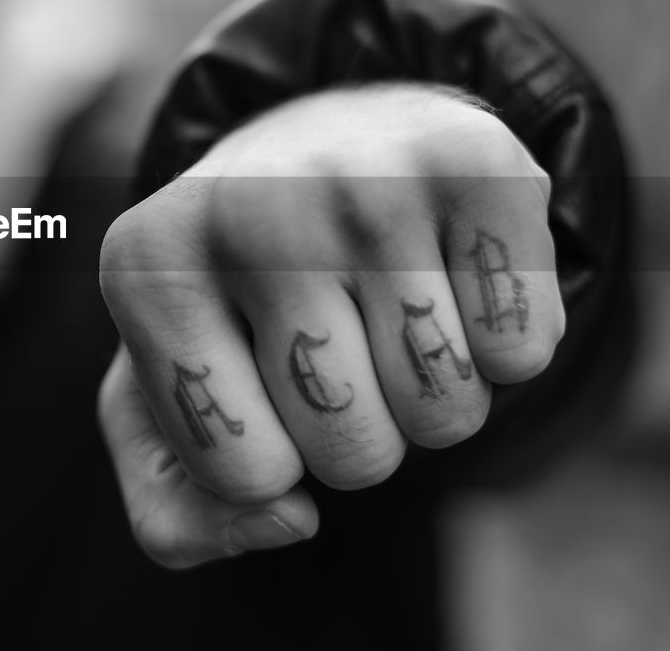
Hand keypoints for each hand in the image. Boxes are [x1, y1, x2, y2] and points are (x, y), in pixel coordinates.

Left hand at [97, 84, 563, 567]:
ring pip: (445, 411)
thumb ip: (176, 519)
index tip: (255, 381)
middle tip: (336, 344)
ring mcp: (362, 176)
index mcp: (145, 267)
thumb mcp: (161, 412)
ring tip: (388, 311)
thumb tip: (290, 520)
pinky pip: (523, 353)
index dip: (268, 462)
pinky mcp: (473, 164)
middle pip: (354, 453)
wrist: (327, 150)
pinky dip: (503, 347)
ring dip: (432, 397)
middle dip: (359, 436)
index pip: (241, 472)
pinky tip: (451, 278)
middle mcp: (246, 208)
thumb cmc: (235, 302)